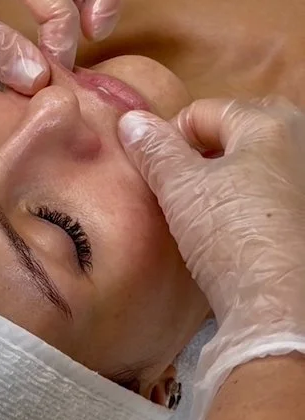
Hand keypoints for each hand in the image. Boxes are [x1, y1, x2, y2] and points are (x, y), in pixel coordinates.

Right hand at [119, 97, 304, 419]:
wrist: (277, 308)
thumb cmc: (232, 237)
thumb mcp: (181, 187)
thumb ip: (154, 149)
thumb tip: (131, 120)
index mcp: (268, 123)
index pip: (202, 111)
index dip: (169, 137)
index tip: (155, 169)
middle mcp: (299, 142)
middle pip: (233, 132)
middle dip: (201, 153)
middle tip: (180, 185)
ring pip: (252, 162)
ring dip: (224, 176)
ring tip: (203, 209)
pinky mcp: (304, 214)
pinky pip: (268, 190)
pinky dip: (246, 198)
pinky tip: (231, 227)